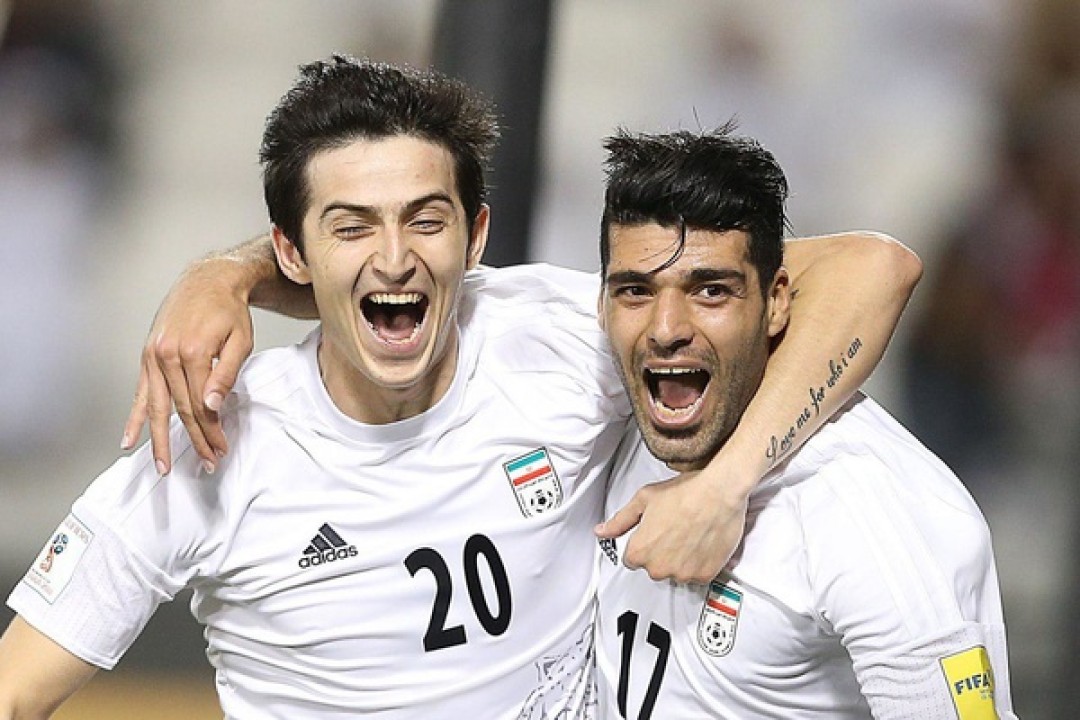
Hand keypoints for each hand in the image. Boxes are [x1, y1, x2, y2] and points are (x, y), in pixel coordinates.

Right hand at [121, 259, 254, 474]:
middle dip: (194, 439)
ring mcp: (153, 356)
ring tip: (163, 466)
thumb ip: (225, 375)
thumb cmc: (228, 311)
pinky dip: (134, 417)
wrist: (208, 280)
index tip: (221, 449)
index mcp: (191, 353)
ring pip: (155, 407)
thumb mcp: (239, 341)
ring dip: (160, 439)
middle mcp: (167, 356)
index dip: (211, 430)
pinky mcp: (147, 356)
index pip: (201, 405)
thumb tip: (212, 406)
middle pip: (179, 410)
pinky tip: (128, 440)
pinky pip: (139, 392)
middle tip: (207, 462)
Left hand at [595, 470, 748, 583]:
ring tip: (689, 534)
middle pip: (654, 568)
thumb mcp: (643, 499)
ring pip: (675, 573)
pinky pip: (696, 576)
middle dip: (660, 553)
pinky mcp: (704, 575)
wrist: (718, 492)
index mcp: (639, 551)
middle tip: (673, 530)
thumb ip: (620, 521)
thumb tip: (602, 531)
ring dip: (680, 559)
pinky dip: (698, 564)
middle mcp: (659, 568)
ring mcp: (682, 574)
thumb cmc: (684, 493)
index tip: (653, 534)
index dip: (642, 544)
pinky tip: (701, 543)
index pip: (631, 559)